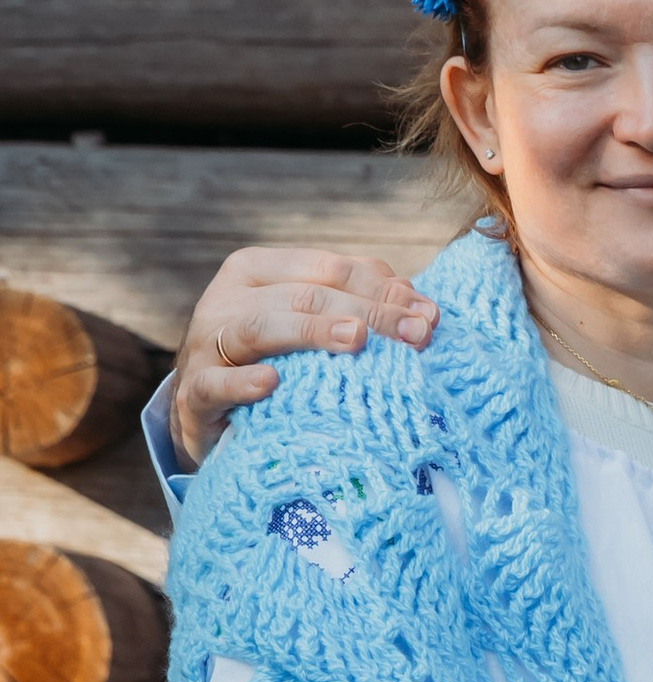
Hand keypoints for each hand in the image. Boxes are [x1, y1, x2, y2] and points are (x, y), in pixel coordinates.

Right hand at [169, 243, 437, 464]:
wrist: (206, 413)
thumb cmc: (272, 361)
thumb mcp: (309, 325)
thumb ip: (356, 305)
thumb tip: (417, 300)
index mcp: (258, 270)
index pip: (328, 269)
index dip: (382, 288)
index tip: (430, 315)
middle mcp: (228, 298)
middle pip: (304, 296)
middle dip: (367, 312)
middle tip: (417, 334)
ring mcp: (206, 343)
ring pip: (259, 327)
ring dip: (311, 332)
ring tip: (356, 341)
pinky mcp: (194, 391)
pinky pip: (216, 384)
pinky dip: (242, 383)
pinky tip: (272, 383)